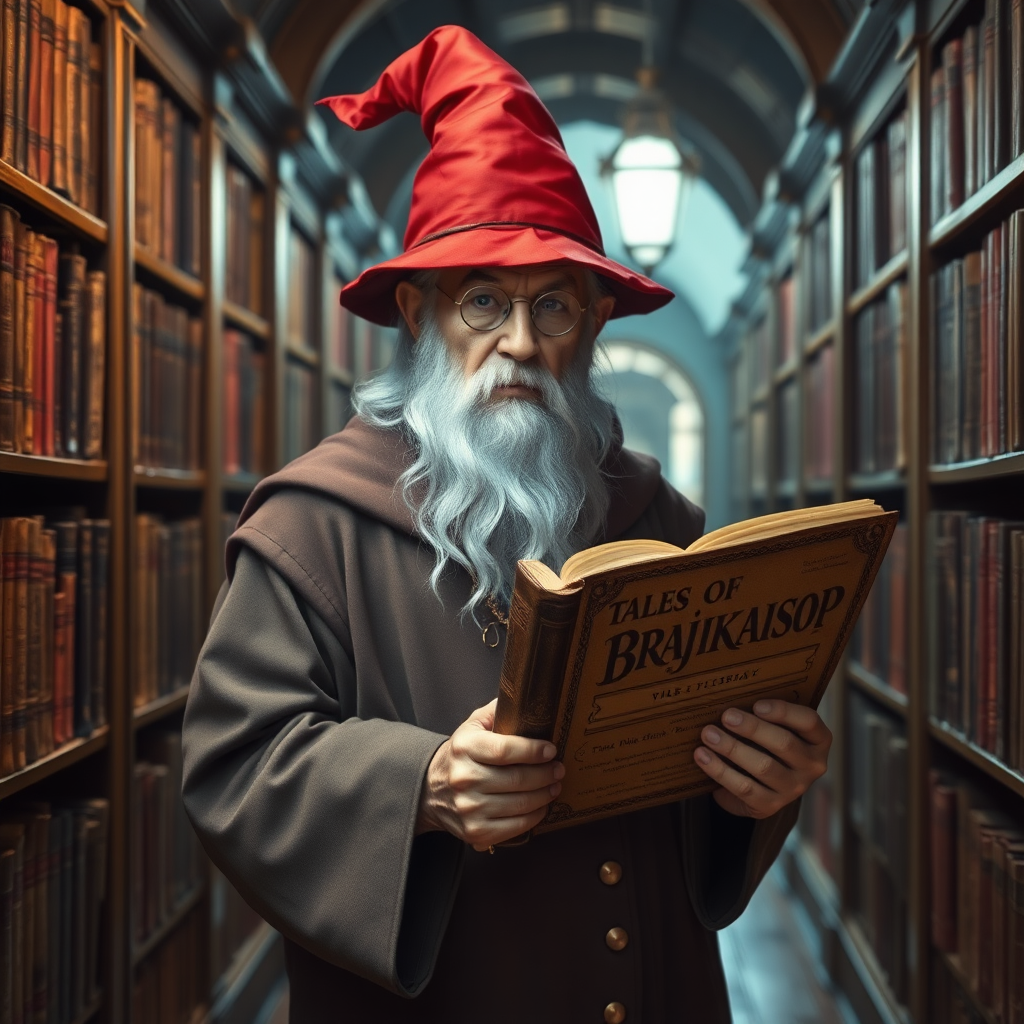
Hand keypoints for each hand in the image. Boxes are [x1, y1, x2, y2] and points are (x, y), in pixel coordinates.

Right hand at [417, 698, 564, 850]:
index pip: (504, 750)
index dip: (532, 750)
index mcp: (464, 748)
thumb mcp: (471, 726)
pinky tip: (541, 806)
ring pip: (519, 804)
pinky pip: (514, 827)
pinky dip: (534, 817)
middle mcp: (464, 778)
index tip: (551, 749)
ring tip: (554, 786)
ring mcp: (469, 808)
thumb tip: (526, 699)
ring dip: (544, 795)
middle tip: (559, 769)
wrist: (431, 790)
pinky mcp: (475, 831)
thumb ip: (497, 711)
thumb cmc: (460, 755)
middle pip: (517, 779)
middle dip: (546, 774)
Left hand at [692, 700, 831, 818]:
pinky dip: (721, 771)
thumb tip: (732, 697)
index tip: (757, 704)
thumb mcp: (774, 727)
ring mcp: (794, 788)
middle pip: (784, 744)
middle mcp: (812, 765)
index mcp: (818, 740)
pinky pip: (745, 789)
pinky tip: (703, 757)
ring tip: (708, 735)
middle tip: (726, 716)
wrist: (762, 782)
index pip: (809, 721)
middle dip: (752, 728)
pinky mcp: (771, 806)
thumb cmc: (766, 742)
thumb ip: (763, 714)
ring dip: (732, 748)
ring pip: (764, 767)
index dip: (784, 712)